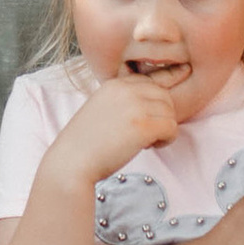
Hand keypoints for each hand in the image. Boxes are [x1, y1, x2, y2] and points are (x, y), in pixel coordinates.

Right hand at [64, 74, 182, 181]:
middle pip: (164, 96)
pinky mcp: (143, 126)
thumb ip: (123, 101)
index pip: (150, 82)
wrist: (72, 162)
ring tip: (146, 141)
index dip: (153, 102)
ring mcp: (135, 107)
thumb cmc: (86, 143)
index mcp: (115, 84)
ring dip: (164, 128)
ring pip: (170, 112)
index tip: (146, 118)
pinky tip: (150, 146)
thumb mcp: (101, 108)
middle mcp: (126, 90)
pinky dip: (167, 139)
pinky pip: (172, 128)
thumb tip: (151, 105)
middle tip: (146, 133)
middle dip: (161, 115)